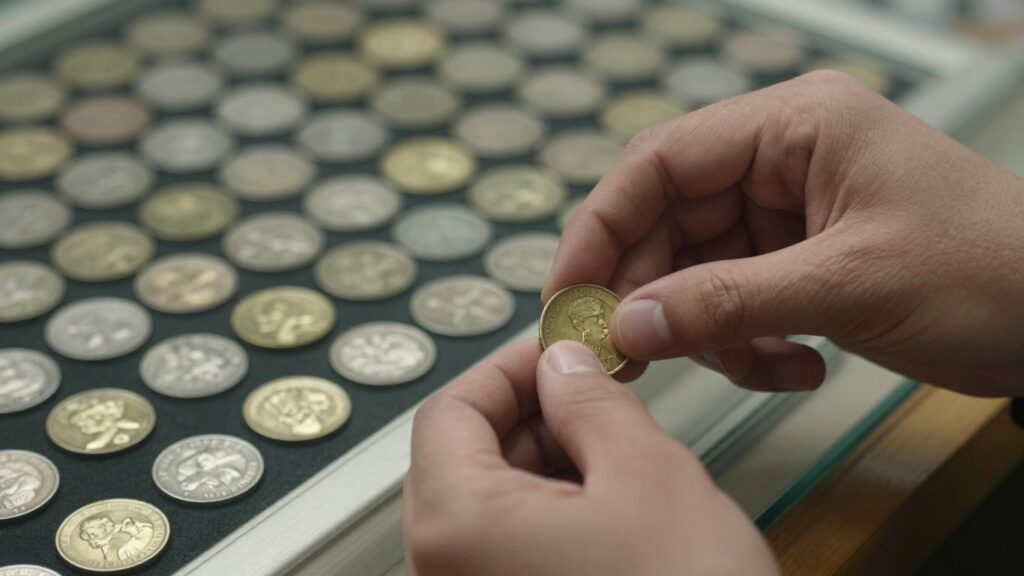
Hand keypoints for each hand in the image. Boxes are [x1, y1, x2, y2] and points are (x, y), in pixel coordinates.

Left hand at [404, 340, 778, 575]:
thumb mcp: (648, 476)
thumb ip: (592, 404)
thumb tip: (563, 365)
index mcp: (455, 527)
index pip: (449, 412)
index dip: (508, 369)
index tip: (560, 349)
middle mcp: (444, 571)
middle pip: (464, 458)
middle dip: (532, 413)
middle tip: (597, 391)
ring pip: (492, 503)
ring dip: (548, 461)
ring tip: (616, 447)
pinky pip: (512, 547)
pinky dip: (554, 511)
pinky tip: (610, 502)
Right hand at [544, 71, 1023, 396]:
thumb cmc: (990, 269)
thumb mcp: (846, 285)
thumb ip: (727, 302)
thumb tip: (629, 324)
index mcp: (794, 126)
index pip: (662, 161)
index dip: (602, 225)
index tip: (569, 291)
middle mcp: (783, 160)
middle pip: (671, 222)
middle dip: (653, 293)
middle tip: (627, 353)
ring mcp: (791, 213)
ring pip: (699, 272)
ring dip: (711, 330)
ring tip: (755, 365)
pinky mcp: (802, 261)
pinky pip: (737, 302)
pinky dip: (748, 344)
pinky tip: (794, 368)